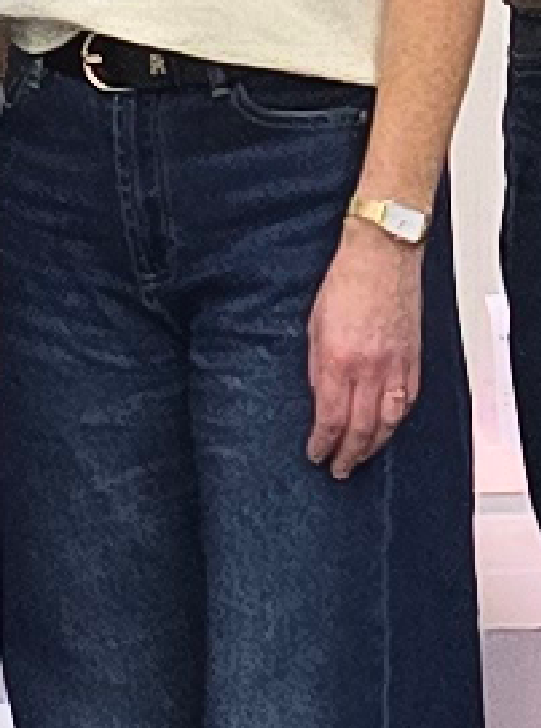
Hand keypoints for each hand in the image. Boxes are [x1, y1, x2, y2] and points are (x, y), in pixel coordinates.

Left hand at [305, 227, 425, 476]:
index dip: (323, 443)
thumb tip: (319, 397)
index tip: (315, 455)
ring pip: (389, 421)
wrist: (382, 257)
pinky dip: (397, 421)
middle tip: (339, 470)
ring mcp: (397, 367)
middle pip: (362, 428)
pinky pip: (407, 401)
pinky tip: (388, 429)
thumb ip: (316, 367)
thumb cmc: (345, 284)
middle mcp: (371, 370)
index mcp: (339, 361)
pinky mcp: (414, 359)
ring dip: (374, 445)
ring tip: (361, 457)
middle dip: (349, 454)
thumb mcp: (313, 326)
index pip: (330, 418)